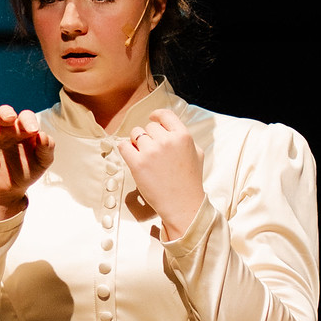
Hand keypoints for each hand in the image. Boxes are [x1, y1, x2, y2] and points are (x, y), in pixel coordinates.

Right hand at [0, 100, 55, 218]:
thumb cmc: (27, 171)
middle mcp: (6, 129)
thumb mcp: (42, 162)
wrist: (7, 190)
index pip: (25, 118)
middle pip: (5, 114)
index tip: (32, 130)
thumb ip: (46, 149)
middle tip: (10, 119)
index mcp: (23, 129)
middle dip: (7, 113)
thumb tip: (44, 136)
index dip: (28, 121)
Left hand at [119, 108, 204, 239]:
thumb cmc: (190, 183)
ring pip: (135, 134)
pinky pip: (123, 146)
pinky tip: (132, 157)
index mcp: (183, 136)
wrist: (183, 205)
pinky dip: (125, 150)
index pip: (165, 115)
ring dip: (137, 143)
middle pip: (148, 127)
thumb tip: (170, 129)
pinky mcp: (137, 164)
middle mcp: (167, 141)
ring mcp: (151, 152)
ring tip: (145, 157)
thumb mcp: (196, 154)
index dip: (156, 116)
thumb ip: (184, 139)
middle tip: (152, 152)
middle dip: (148, 137)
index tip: (152, 119)